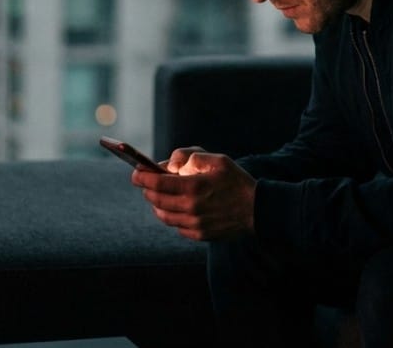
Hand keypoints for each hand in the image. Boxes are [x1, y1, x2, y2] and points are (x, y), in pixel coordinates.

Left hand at [132, 149, 256, 240]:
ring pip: (163, 215)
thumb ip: (191, 156)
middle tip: (147, 182)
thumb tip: (170, 165)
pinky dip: (172, 216)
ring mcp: (194, 224)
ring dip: (157, 204)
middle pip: (156, 200)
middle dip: (148, 190)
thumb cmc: (237, 181)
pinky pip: (176, 226)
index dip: (142, 177)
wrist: (257, 210)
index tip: (135, 173)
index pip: (156, 183)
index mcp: (194, 187)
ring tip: (160, 196)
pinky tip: (178, 208)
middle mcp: (191, 207)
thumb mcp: (217, 160)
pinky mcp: (199, 235)